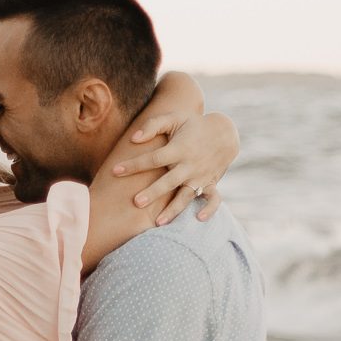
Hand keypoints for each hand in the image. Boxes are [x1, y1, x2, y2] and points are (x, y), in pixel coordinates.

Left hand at [112, 111, 239, 223]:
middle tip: (136, 202)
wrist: (225, 132)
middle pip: (168, 181)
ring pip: (186, 196)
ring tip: (158, 223)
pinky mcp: (211, 183)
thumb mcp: (175, 118)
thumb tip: (133, 138)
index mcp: (178, 149)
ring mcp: (200, 176)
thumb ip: (153, 125)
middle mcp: (189, 165)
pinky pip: (213, 199)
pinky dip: (210, 209)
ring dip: (173, 210)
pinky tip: (199, 218)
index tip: (115, 171)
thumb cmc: (193, 125)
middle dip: (153, 192)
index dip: (134, 164)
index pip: (153, 158)